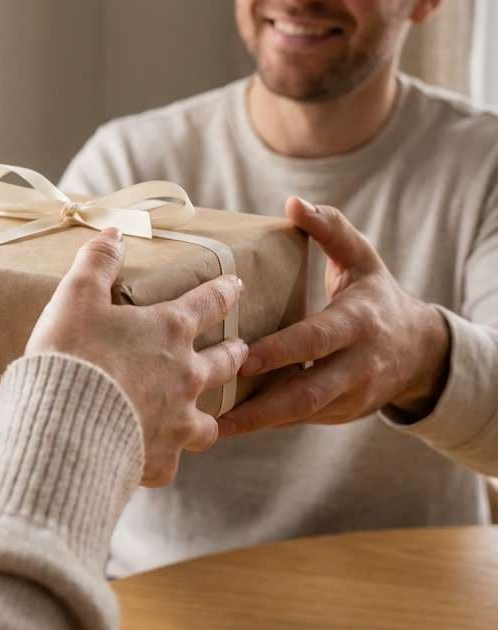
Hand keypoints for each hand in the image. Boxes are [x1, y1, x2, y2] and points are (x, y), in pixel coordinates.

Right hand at [26, 227, 247, 485]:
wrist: (64, 425)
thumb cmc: (72, 353)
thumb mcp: (76, 296)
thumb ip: (98, 262)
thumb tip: (114, 233)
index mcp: (169, 330)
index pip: (209, 302)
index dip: (224, 291)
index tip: (237, 286)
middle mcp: (186, 376)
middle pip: (224, 362)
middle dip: (234, 353)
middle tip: (240, 350)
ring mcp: (178, 423)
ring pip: (208, 422)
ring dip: (207, 415)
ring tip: (203, 417)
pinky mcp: (161, 461)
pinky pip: (170, 461)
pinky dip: (161, 457)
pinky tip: (151, 458)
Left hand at [217, 197, 449, 438]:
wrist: (421, 350)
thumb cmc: (377, 294)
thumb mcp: (361, 257)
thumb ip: (330, 228)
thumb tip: (293, 202)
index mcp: (359, 323)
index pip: (316, 340)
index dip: (280, 351)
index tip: (241, 356)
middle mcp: (359, 366)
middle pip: (308, 392)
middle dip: (261, 405)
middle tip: (214, 410)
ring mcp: (352, 396)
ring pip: (301, 414)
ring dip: (256, 422)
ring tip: (209, 426)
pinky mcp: (341, 415)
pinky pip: (300, 420)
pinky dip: (267, 423)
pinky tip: (228, 424)